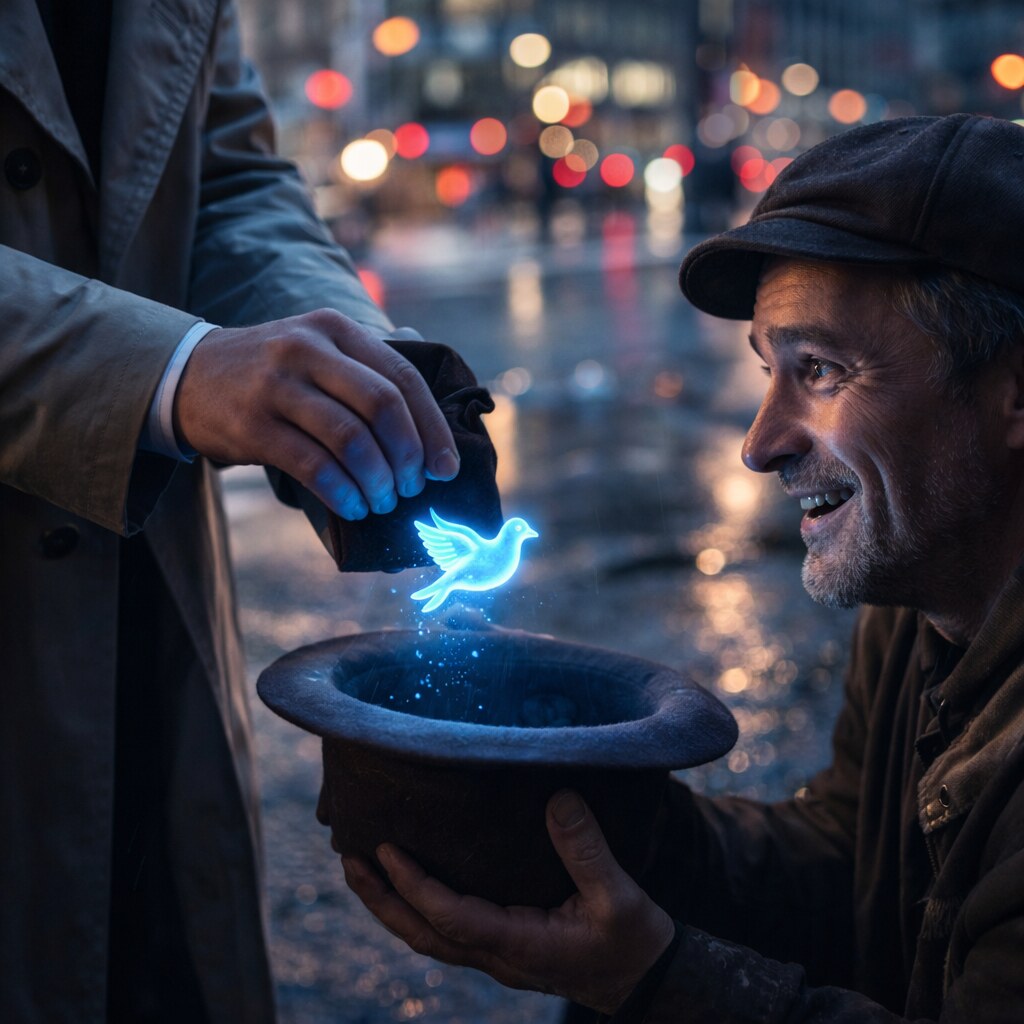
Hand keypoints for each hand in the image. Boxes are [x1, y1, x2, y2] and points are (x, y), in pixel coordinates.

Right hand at [173, 309, 459, 518]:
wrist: (188, 375)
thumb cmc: (274, 373)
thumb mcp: (320, 348)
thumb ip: (371, 370)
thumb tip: (435, 423)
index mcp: (335, 329)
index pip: (402, 378)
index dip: (432, 428)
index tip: (446, 468)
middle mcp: (307, 349)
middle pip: (382, 406)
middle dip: (407, 456)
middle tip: (412, 488)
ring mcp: (276, 386)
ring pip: (351, 439)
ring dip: (377, 480)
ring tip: (383, 501)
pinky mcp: (252, 425)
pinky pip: (314, 466)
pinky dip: (343, 493)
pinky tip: (354, 507)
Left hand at [342, 790, 674, 1014]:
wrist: (649, 981)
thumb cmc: (635, 943)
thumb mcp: (618, 896)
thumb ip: (588, 850)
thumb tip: (558, 798)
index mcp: (519, 945)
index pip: (450, 918)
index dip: (414, 886)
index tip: (386, 849)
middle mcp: (499, 956)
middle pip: (424, 935)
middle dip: (382, 901)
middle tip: (349, 861)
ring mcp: (499, 956)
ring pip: (431, 937)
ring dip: (394, 906)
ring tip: (366, 869)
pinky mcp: (507, 947)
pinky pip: (450, 931)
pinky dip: (421, 908)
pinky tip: (414, 883)